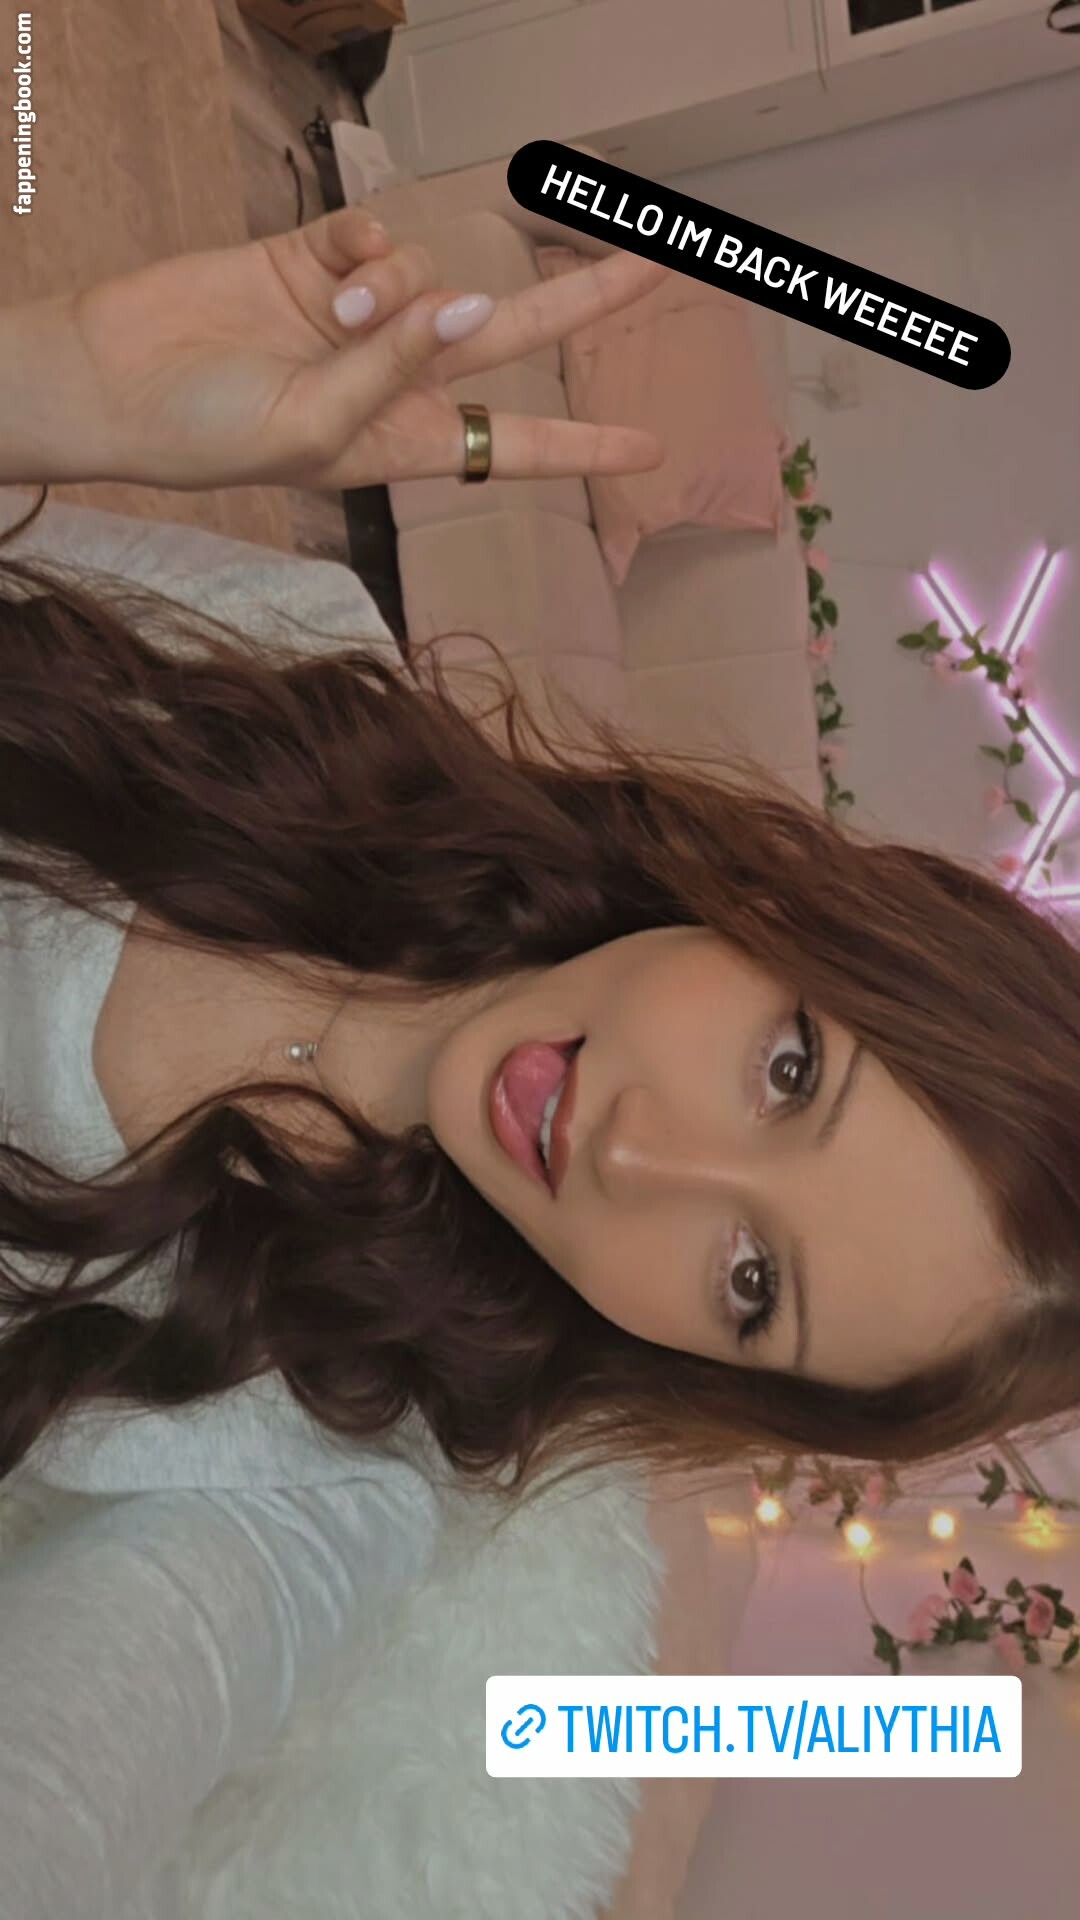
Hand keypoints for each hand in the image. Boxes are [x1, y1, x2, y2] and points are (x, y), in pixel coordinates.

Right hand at [59, 208, 670, 492]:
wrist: (122, 379)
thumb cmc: (214, 435)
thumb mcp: (319, 429)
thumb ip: (398, 367)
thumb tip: (469, 302)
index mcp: (406, 440)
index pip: (514, 447)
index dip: (583, 446)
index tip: (649, 450)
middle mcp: (397, 376)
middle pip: (511, 334)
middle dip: (580, 301)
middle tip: (654, 267)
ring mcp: (362, 314)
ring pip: (429, 271)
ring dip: (397, 289)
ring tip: (336, 317)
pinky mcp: (320, 260)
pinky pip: (379, 234)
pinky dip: (366, 249)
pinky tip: (331, 275)